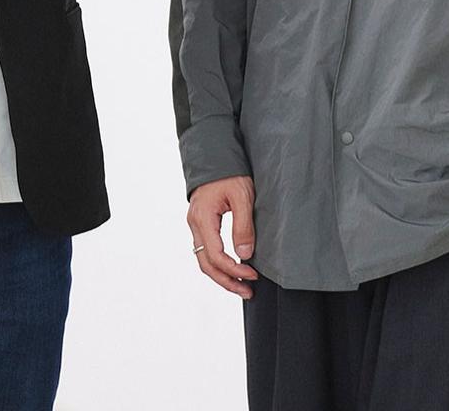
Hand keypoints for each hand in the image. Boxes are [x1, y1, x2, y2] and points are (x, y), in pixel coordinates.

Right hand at [187, 175, 257, 297]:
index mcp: (203, 218)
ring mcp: (196, 224)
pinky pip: (206, 250)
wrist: (216, 155)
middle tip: (248, 291)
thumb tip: (244, 255)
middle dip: (227, 281)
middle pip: (206, 264)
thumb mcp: (242, 196)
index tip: (253, 275)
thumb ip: (243, 226)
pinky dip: (219, 264)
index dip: (234, 270)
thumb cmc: (230, 173)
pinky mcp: (201, 224)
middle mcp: (195, 224)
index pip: (216, 255)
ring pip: (204, 260)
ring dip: (223, 275)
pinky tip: (233, 268)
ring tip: (243, 286)